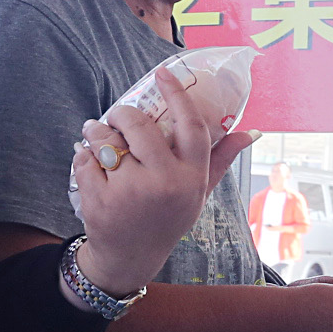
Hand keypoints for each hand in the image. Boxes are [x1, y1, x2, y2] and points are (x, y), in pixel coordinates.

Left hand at [70, 67, 256, 291]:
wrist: (131, 258)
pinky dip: (84, 156)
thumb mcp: (198, 192)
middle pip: (138, 124)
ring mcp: (130, 193)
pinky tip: (91, 165)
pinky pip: (85, 159)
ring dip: (97, 131)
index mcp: (191, 178)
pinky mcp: (100, 200)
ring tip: (97, 136)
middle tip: (117, 116)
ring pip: (105, 139)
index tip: (164, 73)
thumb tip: (248, 132)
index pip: (190, 125)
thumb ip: (220, 160)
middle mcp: (164, 184)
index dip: (177, 94)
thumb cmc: (167, 218)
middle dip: (121, 113)